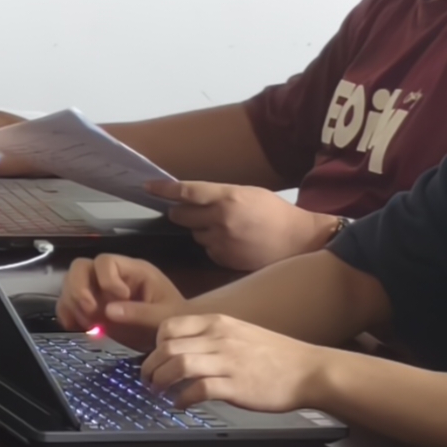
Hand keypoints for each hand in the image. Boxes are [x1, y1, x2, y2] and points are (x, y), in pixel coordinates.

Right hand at [56, 254, 180, 339]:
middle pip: (80, 267)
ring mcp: (98, 291)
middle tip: (90, 310)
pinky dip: (67, 315)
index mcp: (133, 270)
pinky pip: (68, 304)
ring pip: (70, 284)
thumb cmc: (174, 320)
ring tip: (88, 324)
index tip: (119, 299)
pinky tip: (76, 328)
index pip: (106, 261)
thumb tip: (108, 310)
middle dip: (79, 288)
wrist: (173, 336)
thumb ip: (140, 312)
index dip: (105, 279)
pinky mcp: (91, 308)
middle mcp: (111, 276)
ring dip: (72, 303)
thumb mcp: (164, 317)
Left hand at [139, 311, 332, 416]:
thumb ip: (213, 338)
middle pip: (168, 347)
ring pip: (178, 365)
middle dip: (151, 367)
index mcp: (219, 323)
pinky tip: (181, 404)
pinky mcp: (236, 386)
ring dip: (161, 382)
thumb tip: (185, 349)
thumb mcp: (241, 333)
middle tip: (148, 380)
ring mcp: (228, 361)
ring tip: (158, 392)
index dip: (156, 344)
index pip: (170, 326)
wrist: (310, 371)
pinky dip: (182, 398)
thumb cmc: (277, 357)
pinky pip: (198, 389)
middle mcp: (220, 338)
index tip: (156, 358)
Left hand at [148, 180, 336, 272]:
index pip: (187, 191)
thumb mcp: (249, 193)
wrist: (298, 240)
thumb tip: (194, 198)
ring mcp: (221, 241)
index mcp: (228, 196)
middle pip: (182, 215)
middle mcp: (221, 218)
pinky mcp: (223, 259)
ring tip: (226, 228)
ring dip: (202, 229)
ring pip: (195, 233)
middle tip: (188, 210)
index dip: (164, 189)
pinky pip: (207, 250)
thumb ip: (221, 195)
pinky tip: (233, 242)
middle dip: (181, 212)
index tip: (148, 187)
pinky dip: (214, 245)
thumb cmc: (275, 212)